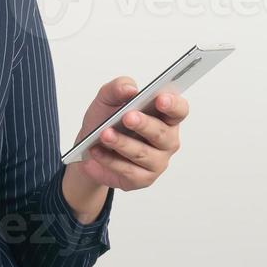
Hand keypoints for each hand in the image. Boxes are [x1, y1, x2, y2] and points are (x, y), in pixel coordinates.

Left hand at [69, 76, 187, 192]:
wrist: (88, 149)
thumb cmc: (105, 121)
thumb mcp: (107, 99)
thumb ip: (118, 88)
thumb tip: (130, 89)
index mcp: (164, 116)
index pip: (179, 110)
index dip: (173, 105)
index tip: (160, 99)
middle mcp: (166, 140)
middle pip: (162, 133)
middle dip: (143, 124)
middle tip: (127, 116)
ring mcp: (157, 161)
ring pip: (143, 153)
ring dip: (122, 143)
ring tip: (104, 135)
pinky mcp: (143, 179)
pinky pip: (128, 171)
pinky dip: (110, 161)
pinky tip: (96, 152)